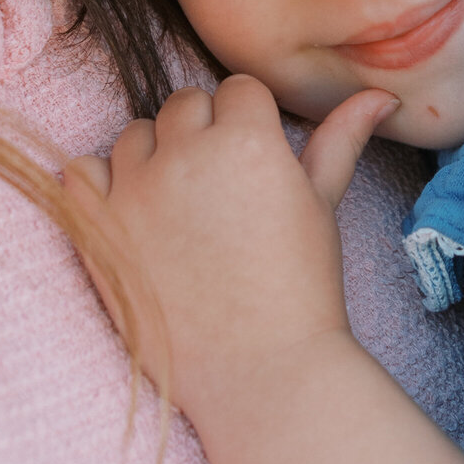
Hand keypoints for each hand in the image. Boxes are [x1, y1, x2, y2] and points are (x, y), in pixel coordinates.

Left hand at [63, 77, 397, 420]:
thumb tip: (382, 95)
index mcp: (248, 139)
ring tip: (180, 208)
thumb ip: (341, 139)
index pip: (237, 91)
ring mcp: (136, 189)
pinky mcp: (98, 226)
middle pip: (184, 104)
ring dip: (153, 156)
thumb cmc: (299, 288)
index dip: (248, 123)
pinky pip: (81, 172)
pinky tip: (133, 214)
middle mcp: (187, 152)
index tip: (254, 164)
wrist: (257, 372)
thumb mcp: (322, 205)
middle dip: (202, 134)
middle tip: (220, 190)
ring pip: (133, 134)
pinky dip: (100, 184)